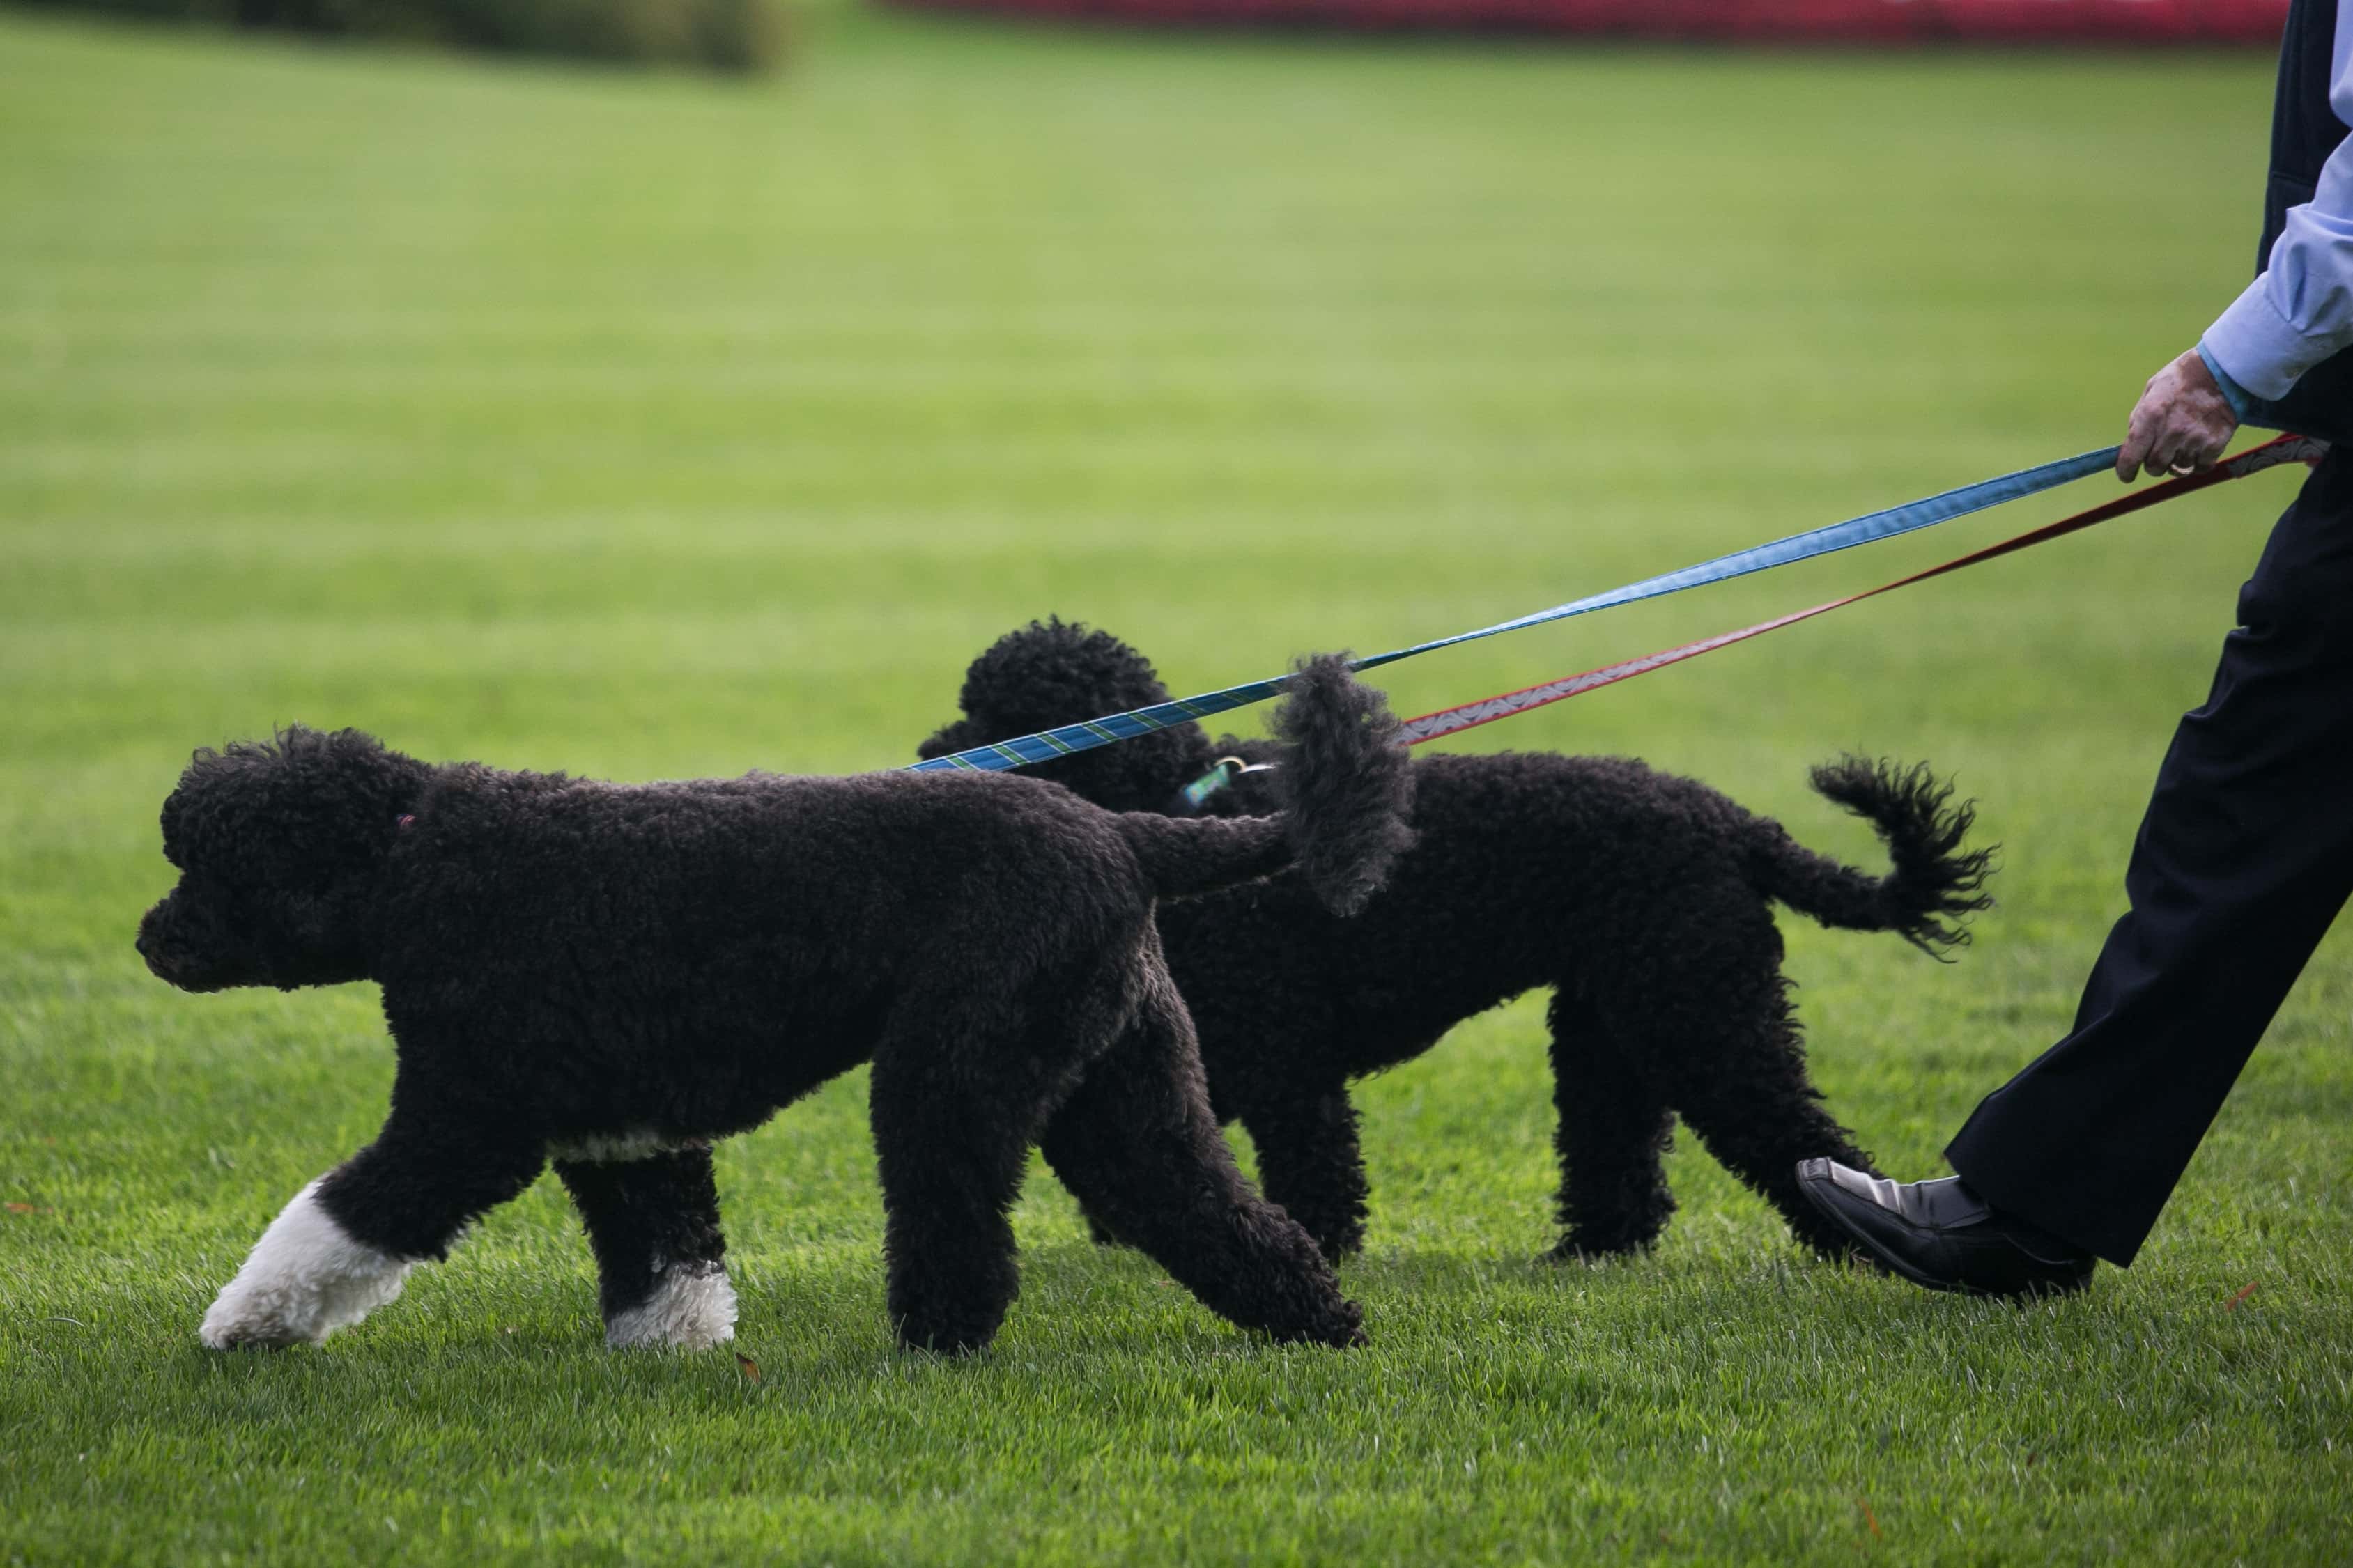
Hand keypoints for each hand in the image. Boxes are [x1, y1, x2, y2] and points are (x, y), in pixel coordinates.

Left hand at [2117, 349, 2237, 481]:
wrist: (2222, 370)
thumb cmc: (2182, 379)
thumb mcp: (2151, 391)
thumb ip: (2139, 419)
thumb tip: (2130, 445)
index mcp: (2151, 416)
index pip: (2131, 456)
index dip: (2125, 471)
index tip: (2126, 476)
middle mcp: (2171, 430)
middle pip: (2155, 467)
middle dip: (2153, 464)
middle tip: (2159, 453)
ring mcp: (2195, 438)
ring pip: (2178, 469)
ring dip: (2176, 463)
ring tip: (2181, 445)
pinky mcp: (2215, 443)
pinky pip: (2201, 467)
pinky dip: (2198, 463)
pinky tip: (2198, 449)